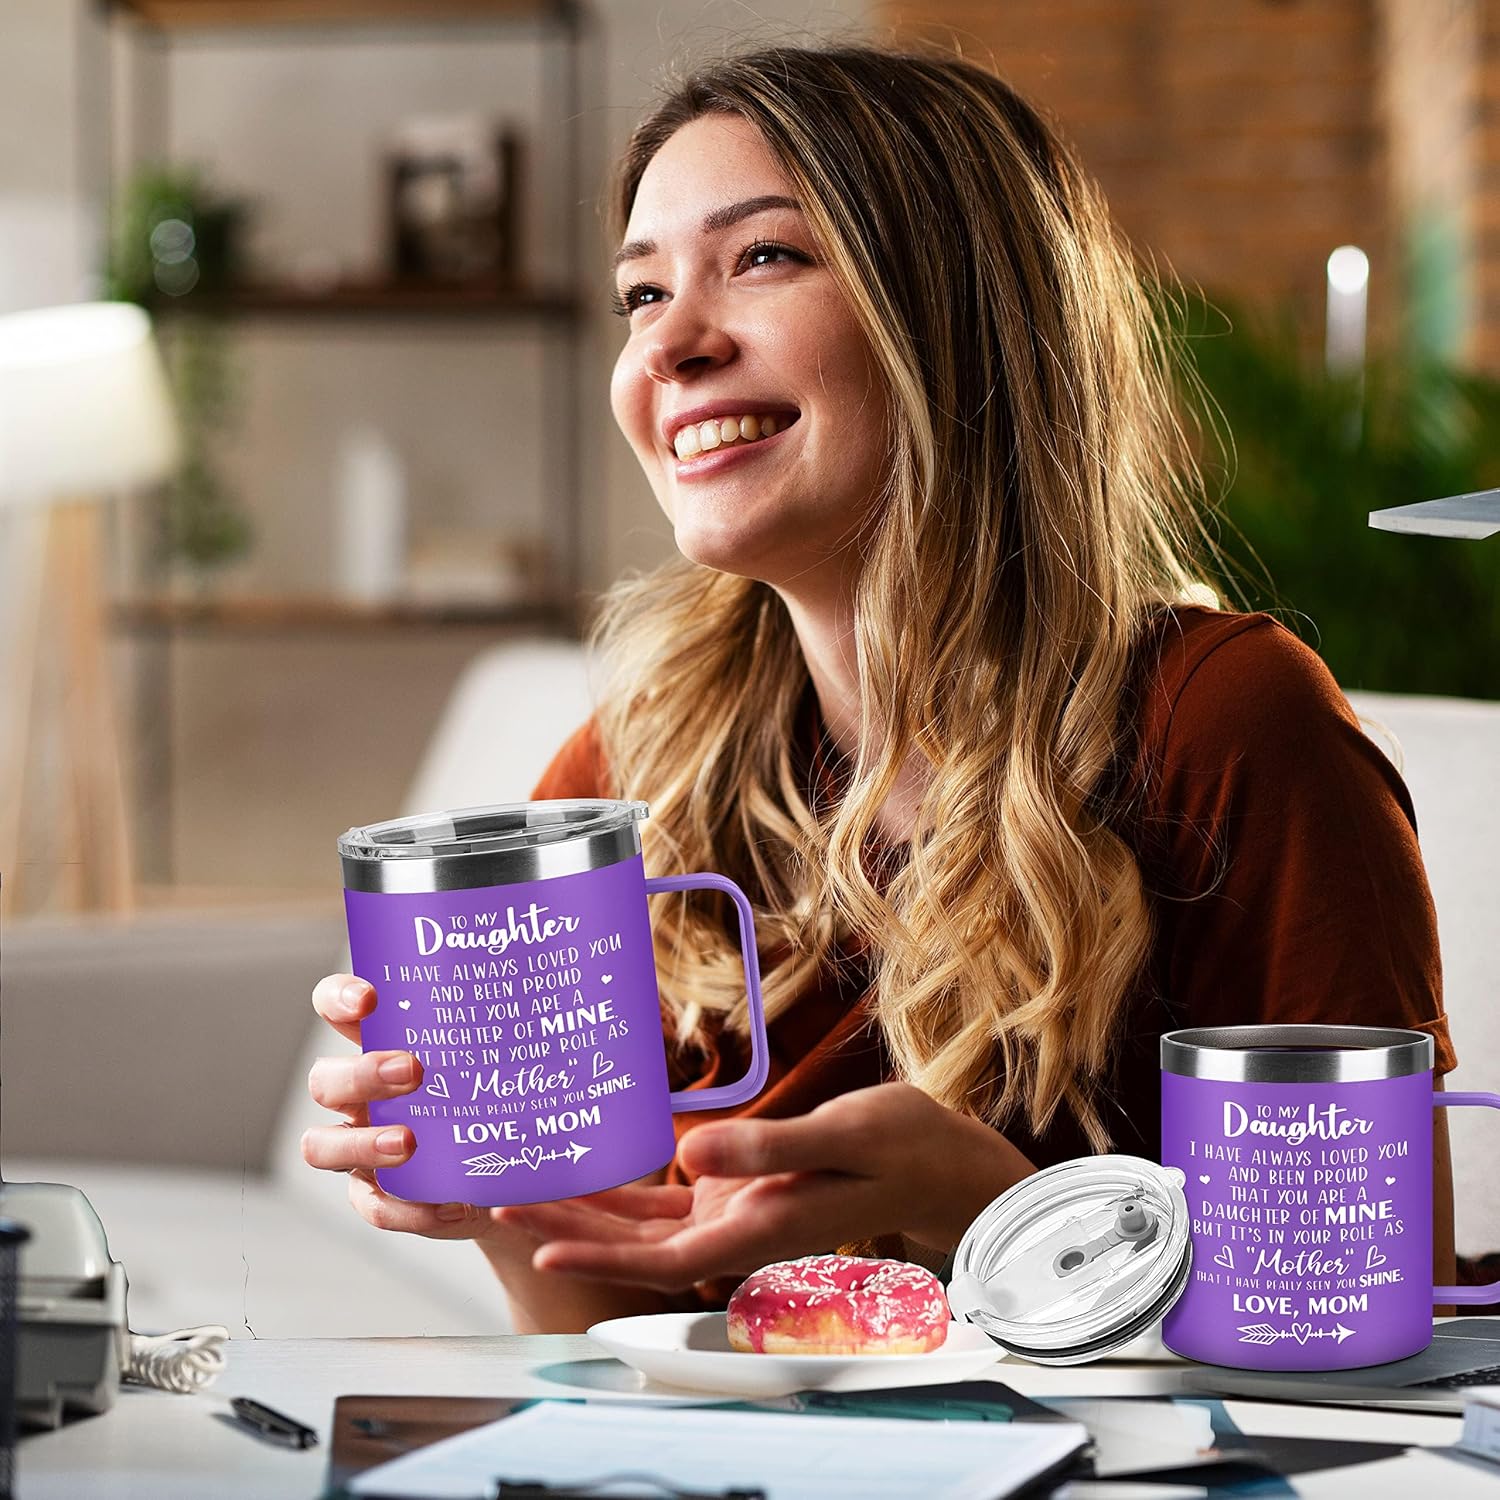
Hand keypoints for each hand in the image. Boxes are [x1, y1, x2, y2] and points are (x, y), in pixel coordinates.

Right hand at [301, 973, 502, 1240]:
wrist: (516, 1174)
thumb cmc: (502, 1094)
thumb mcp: (506, 1057)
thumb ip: (518, 1027)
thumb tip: (576, 988)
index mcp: (383, 1043)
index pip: (335, 1007)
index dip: (338, 998)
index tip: (371, 998)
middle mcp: (359, 1095)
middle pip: (324, 1080)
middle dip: (362, 1074)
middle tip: (414, 1069)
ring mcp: (360, 1147)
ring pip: (321, 1145)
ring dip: (363, 1142)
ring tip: (411, 1143)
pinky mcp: (377, 1198)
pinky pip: (372, 1207)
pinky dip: (406, 1208)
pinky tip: (447, 1203)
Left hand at [494, 1082, 1034, 1292]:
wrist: (936, 1159)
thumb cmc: (899, 1146)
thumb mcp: (842, 1136)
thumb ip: (768, 1148)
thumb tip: (692, 1157)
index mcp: (761, 1229)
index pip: (663, 1259)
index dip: (598, 1260)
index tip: (538, 1248)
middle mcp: (740, 1231)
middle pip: (637, 1247)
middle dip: (569, 1230)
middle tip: (501, 1201)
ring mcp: (737, 1212)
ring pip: (647, 1225)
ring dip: (590, 1211)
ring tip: (527, 1185)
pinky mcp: (741, 1190)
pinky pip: (673, 1201)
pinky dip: (630, 1190)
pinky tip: (593, 1171)